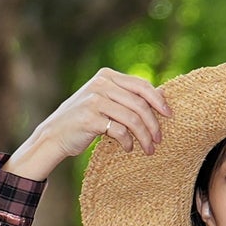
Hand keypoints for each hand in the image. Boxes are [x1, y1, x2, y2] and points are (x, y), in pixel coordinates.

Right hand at [7, 69, 170, 179]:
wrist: (55, 134)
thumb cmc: (85, 120)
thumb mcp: (105, 102)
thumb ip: (126, 97)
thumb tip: (160, 96)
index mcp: (107, 76)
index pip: (141, 85)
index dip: (159, 100)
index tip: (170, 115)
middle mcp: (101, 84)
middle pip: (140, 104)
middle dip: (154, 124)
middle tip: (159, 140)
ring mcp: (94, 100)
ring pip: (132, 119)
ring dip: (144, 137)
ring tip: (149, 149)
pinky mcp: (90, 118)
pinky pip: (120, 131)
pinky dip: (128, 142)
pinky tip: (128, 148)